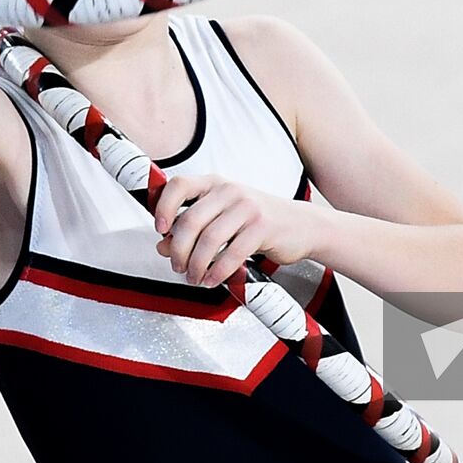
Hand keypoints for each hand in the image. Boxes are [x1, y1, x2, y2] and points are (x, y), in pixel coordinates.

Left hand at [153, 175, 321, 286]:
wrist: (302, 225)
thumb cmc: (259, 221)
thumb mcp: (223, 219)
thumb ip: (193, 229)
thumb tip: (164, 246)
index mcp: (215, 184)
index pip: (179, 185)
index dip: (163, 208)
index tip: (160, 230)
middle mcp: (230, 191)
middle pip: (190, 220)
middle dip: (179, 250)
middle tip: (178, 266)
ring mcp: (247, 207)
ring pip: (208, 240)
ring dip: (196, 265)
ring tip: (195, 277)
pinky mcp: (262, 227)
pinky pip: (231, 253)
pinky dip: (217, 271)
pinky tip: (212, 279)